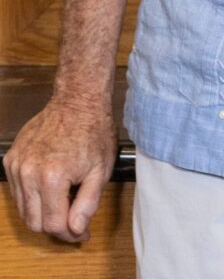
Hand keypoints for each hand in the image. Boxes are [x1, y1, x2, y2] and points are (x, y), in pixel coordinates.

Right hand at [2, 93, 116, 241]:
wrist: (77, 101)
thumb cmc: (93, 131)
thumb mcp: (101, 169)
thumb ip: (88, 203)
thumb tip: (76, 229)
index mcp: (52, 176)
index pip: (53, 224)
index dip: (70, 234)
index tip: (82, 234)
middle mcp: (28, 172)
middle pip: (33, 222)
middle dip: (55, 228)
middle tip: (74, 224)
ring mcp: (16, 165)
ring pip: (22, 209)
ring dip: (42, 213)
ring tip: (65, 203)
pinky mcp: (10, 159)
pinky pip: (17, 192)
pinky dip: (32, 197)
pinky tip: (51, 188)